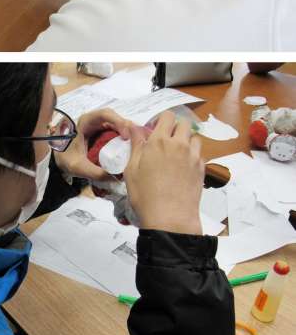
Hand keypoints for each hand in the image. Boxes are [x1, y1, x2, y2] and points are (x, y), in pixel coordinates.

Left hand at [54, 108, 132, 181]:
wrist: (55, 160)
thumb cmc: (64, 158)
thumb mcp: (78, 167)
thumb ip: (95, 172)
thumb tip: (117, 177)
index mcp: (85, 121)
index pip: (105, 114)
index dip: (118, 122)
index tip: (126, 136)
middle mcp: (94, 120)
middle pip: (115, 118)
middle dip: (127, 128)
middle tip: (137, 142)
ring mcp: (99, 126)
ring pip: (117, 124)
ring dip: (127, 132)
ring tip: (136, 145)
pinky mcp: (102, 133)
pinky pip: (116, 131)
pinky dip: (124, 138)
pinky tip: (129, 147)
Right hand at [124, 111, 203, 234]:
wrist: (170, 218)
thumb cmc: (145, 194)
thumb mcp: (132, 169)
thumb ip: (136, 145)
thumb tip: (134, 126)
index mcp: (159, 141)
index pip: (167, 116)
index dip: (161, 120)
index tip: (154, 130)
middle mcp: (179, 144)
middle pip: (184, 124)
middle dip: (176, 128)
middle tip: (166, 141)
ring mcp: (193, 156)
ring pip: (195, 138)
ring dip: (187, 141)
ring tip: (177, 154)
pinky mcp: (202, 169)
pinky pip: (199, 154)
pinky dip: (193, 156)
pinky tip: (183, 169)